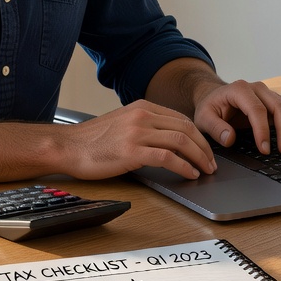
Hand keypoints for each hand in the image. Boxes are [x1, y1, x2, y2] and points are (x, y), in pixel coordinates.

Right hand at [59, 100, 217, 180]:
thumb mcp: (123, 122)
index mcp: (142, 107)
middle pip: (186, 129)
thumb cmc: (92, 140)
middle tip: (212, 163)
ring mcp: (137, 132)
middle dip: (204, 148)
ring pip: (181, 141)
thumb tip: (170, 140)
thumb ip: (145, 125)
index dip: (199, 136)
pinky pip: (168, 157)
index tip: (206, 150)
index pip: (182, 119)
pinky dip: (183, 166)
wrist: (67, 146)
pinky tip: (189, 174)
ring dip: (199, 157)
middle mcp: (142, 116)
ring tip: (205, 170)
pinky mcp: (132, 151)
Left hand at [192, 79, 280, 155]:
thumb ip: (215, 127)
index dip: (262, 130)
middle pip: (278, 106)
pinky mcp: (274, 102)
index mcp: (240, 90)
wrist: (214, 98)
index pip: (257, 109)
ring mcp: (268, 94)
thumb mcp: (203, 117)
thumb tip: (229, 138)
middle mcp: (257, 89)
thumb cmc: (210, 107)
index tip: (264, 149)